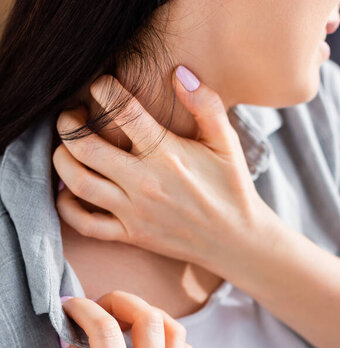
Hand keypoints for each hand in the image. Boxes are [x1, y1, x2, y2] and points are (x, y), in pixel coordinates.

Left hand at [53, 65, 271, 270]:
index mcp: (168, 154)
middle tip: (70, 115)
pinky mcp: (131, 235)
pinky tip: (67, 191)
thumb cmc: (232, 188)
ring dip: (61, 160)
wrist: (236, 240)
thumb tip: (178, 72)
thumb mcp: (227, 142)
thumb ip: (205, 104)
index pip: (122, 110)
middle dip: (68, 123)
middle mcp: (145, 183)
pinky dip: (67, 207)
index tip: (100, 85)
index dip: (103, 89)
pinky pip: (86, 224)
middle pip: (86, 146)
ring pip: (79, 182)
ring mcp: (134, 212)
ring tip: (65, 148)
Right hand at [58, 291, 194, 347]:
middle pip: (149, 318)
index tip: (70, 306)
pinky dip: (169, 336)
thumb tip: (75, 340)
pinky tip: (148, 343)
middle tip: (100, 306)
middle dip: (122, 300)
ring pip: (175, 330)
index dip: (85, 309)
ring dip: (150, 313)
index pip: (106, 331)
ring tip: (125, 319)